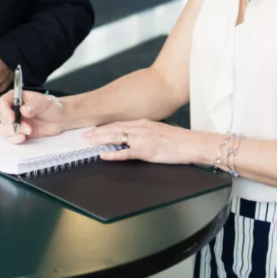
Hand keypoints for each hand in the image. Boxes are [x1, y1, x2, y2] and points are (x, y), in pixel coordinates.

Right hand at [0, 90, 64, 142]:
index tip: (12, 118)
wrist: (60, 118)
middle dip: (11, 124)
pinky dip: (14, 139)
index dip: (4, 111)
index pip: (2, 102)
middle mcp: (13, 109)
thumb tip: (23, 110)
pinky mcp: (19, 132)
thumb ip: (34, 105)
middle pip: (2, 117)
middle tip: (25, 127)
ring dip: (13, 132)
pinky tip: (23, 137)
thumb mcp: (45, 102)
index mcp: (16, 98)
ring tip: (27, 132)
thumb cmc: (52, 106)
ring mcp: (16, 121)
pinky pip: (10, 137)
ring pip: (3, 128)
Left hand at [83, 119, 210, 164]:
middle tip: (83, 135)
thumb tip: (132, 137)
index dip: (103, 126)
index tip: (92, 128)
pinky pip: (126, 152)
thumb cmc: (179, 140)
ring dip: (100, 139)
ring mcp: (142, 139)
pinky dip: (113, 154)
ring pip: (116, 137)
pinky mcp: (146, 150)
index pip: (118, 123)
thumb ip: (144, 132)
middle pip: (113, 128)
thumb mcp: (158, 131)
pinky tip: (103, 154)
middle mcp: (140, 128)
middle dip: (97, 132)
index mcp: (142, 123)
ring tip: (87, 142)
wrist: (193, 144)